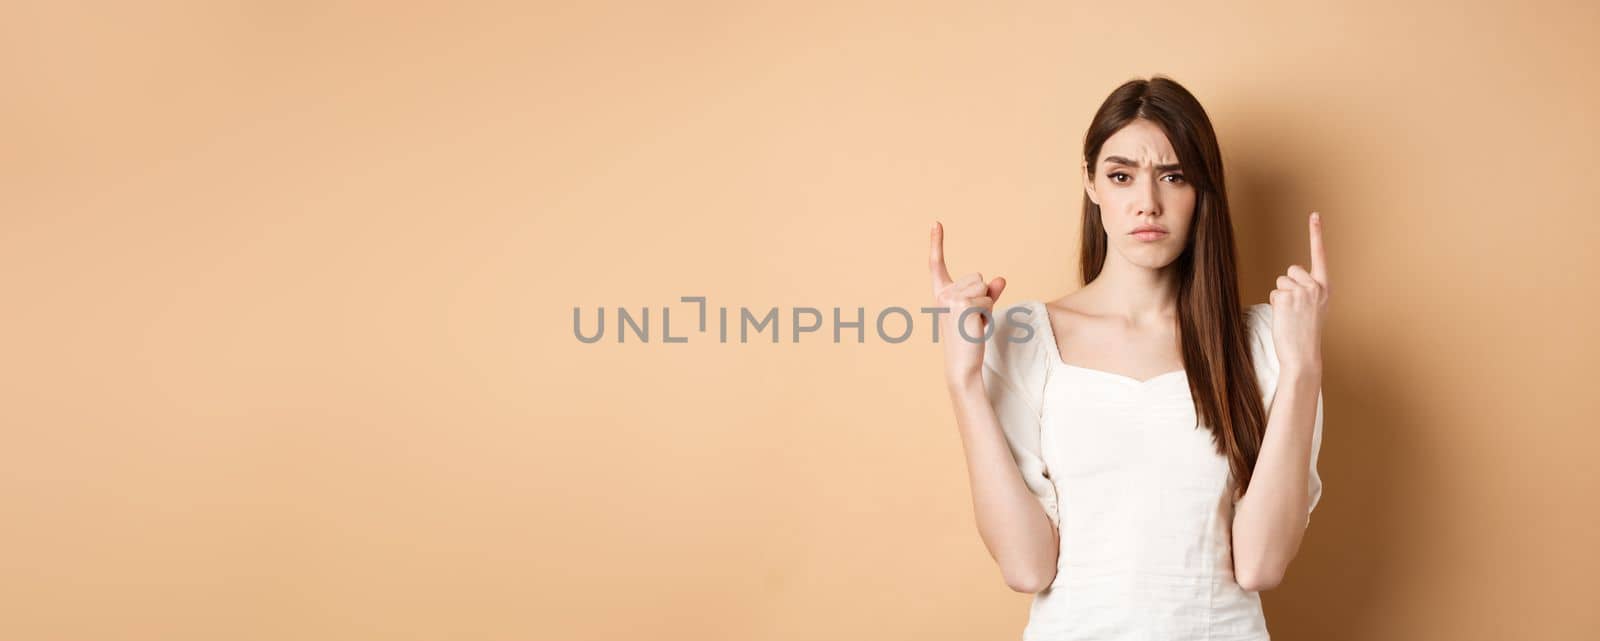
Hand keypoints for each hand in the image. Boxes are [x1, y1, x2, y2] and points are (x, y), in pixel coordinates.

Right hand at [929, 221, 1006, 385]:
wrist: (963, 365)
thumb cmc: (969, 340)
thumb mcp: (979, 312)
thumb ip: (989, 293)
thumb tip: (1001, 278)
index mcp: (941, 294)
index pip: (937, 265)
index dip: (937, 243)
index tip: (936, 222)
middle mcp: (942, 294)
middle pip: (976, 277)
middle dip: (983, 296)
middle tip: (972, 320)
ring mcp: (950, 298)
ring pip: (984, 287)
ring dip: (986, 305)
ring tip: (974, 324)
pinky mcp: (962, 304)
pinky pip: (988, 299)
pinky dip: (987, 313)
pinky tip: (976, 327)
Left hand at [1270, 212, 1330, 374]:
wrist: (1303, 354)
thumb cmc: (1306, 332)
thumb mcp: (1316, 307)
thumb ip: (1309, 290)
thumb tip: (1292, 278)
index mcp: (1325, 287)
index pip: (1319, 256)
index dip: (1316, 234)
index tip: (1314, 214)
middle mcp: (1316, 286)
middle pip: (1291, 270)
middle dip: (1288, 285)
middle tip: (1295, 308)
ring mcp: (1301, 292)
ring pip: (1280, 282)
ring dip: (1281, 297)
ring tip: (1291, 315)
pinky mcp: (1286, 298)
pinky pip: (1274, 293)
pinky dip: (1275, 305)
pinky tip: (1285, 318)